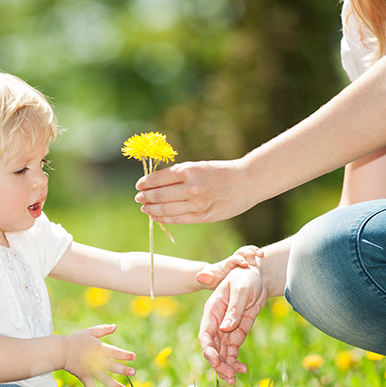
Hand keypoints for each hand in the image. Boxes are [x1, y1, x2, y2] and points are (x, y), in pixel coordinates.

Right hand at [63, 324, 135, 386]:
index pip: (115, 352)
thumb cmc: (75, 340)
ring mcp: (90, 370)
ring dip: (114, 385)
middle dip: (124, 370)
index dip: (125, 355)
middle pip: (113, 367)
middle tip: (133, 372)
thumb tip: (115, 327)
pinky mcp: (84, 376)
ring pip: (104, 379)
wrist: (60, 351)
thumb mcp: (90, 332)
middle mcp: (96, 360)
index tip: (133, 357)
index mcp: (99, 348)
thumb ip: (103, 330)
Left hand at [134, 159, 257, 224]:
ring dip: (151, 209)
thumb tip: (155, 183)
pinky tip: (156, 216)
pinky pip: (177, 220)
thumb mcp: (199, 166)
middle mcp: (191, 188)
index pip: (158, 179)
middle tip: (138, 197)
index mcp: (189, 171)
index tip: (139, 185)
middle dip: (145, 197)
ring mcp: (197, 204)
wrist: (246, 182)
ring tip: (145, 208)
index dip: (145, 183)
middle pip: (159, 195)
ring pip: (165, 210)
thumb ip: (179, 175)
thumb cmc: (220, 172)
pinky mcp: (203, 216)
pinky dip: (164, 218)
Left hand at [196, 245, 264, 288]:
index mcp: (227, 264)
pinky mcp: (247, 264)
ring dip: (255, 251)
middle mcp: (235, 260)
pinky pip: (254, 257)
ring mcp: (241, 261)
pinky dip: (259, 255)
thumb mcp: (209, 280)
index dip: (239, 260)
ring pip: (249, 251)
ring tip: (262, 254)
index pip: (233, 259)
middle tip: (255, 260)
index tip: (245, 264)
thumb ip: (206, 278)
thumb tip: (199, 276)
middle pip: (242, 251)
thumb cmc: (213, 280)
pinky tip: (264, 258)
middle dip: (248, 253)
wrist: (215, 277)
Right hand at [199, 266, 268, 383]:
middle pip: (212, 348)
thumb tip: (225, 328)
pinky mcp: (236, 334)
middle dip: (218, 364)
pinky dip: (235, 362)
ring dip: (226, 367)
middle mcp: (216, 322)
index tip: (215, 361)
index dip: (208, 349)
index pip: (205, 334)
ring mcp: (225, 330)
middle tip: (229, 377)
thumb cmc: (246, 277)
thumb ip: (234, 309)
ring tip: (235, 379)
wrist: (258, 276)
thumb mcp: (242, 290)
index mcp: (212, 310)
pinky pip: (232, 352)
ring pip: (221, 353)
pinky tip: (243, 370)